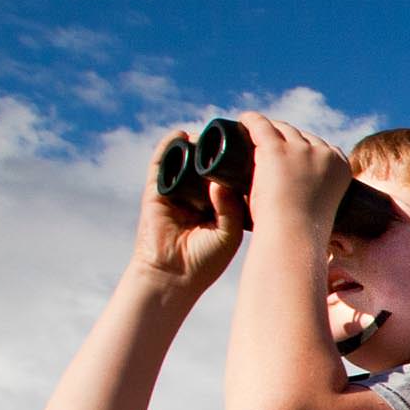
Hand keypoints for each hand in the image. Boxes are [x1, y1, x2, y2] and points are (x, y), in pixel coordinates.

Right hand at [130, 137, 245, 294]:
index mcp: (217, 205)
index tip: (254, 147)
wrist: (174, 277)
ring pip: (186, 160)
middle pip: (207, 165)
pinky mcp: (155, 191)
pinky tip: (181, 135)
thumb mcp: (229, 232)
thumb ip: (231, 206)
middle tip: (234, 134)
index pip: (227, 177)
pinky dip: (169, 146)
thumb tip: (223, 180)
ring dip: (196, 144)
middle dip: (217, 150)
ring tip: (209, 132)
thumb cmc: (205, 261)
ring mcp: (176, 192)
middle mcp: (197, 195)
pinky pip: (161, 163)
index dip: (238, 163)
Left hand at [234, 113, 353, 238]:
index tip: (292, 152)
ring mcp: (300, 149)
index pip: (322, 147)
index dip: (305, 147)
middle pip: (302, 135)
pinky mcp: (276, 150)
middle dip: (287, 137)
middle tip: (270, 144)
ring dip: (269, 128)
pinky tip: (243, 120)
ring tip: (254, 132)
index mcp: (340, 166)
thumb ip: (320, 203)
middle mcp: (323, 153)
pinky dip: (251, 121)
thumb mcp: (323, 214)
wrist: (294, 236)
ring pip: (282, 129)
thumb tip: (306, 204)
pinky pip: (261, 126)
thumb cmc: (304, 234)